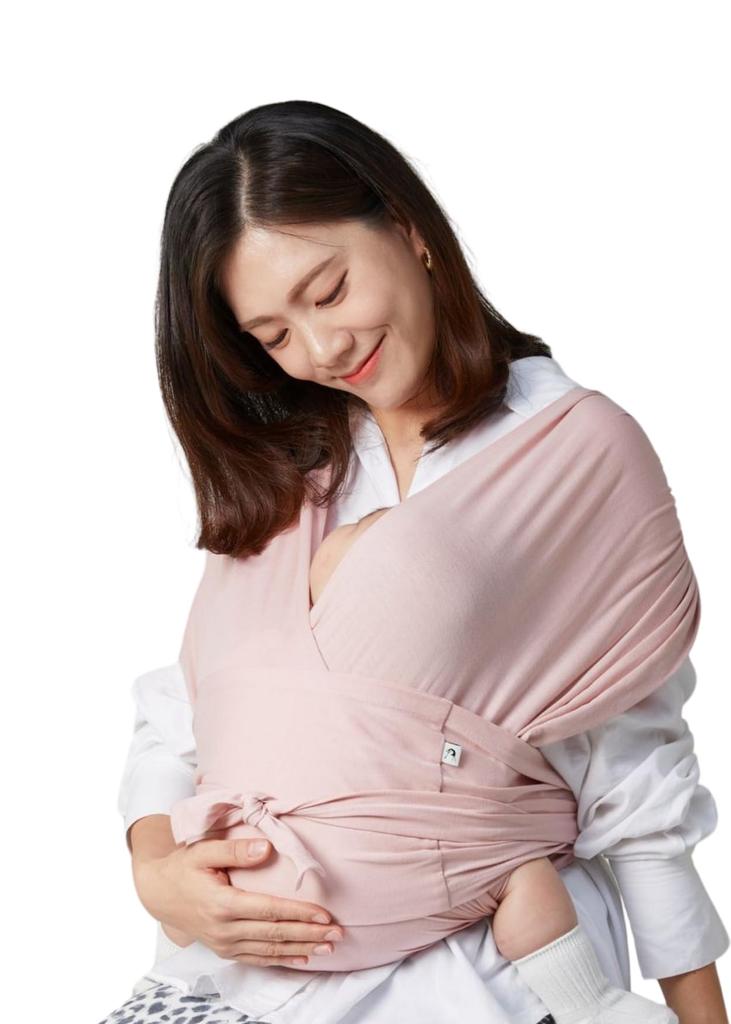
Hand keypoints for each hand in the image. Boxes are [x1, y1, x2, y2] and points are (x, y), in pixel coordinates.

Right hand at [133, 836, 344, 966]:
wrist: (159, 893)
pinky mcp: (225, 950)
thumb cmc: (184, 867)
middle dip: (309, 934)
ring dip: (301, 948)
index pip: (269, 910)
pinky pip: (258, 958)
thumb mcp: (204, 851)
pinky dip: (282, 959)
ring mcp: (224, 943)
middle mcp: (225, 929)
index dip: (298, 914)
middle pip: (274, 934)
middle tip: (338, 934)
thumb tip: (266, 849)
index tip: (324, 915)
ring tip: (328, 947)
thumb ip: (236, 850)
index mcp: (222, 904)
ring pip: (270, 949)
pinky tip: (302, 957)